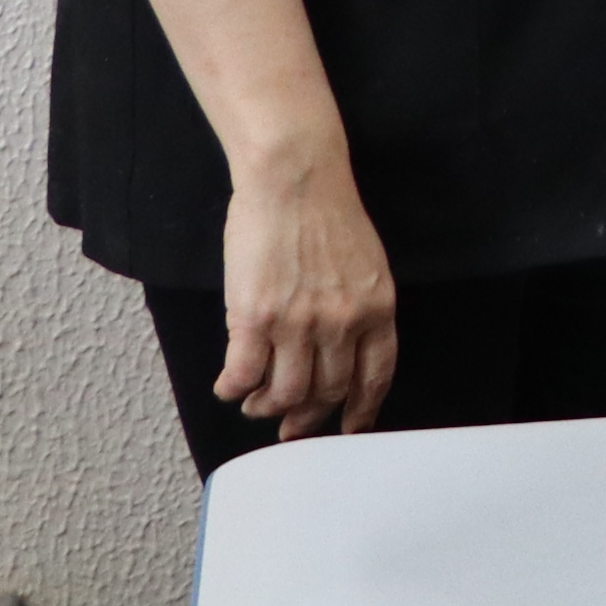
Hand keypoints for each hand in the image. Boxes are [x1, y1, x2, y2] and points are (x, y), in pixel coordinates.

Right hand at [213, 158, 398, 437]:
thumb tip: (338, 348)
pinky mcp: (255, 317)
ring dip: (266, 408)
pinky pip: (243, 374)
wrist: (295, 177)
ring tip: (255, 406)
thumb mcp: (366, 265)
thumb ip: (359, 308)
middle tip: (290, 427)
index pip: (375, 377)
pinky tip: (228, 388)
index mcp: (377, 309)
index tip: (349, 428)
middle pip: (327, 392)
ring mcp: (299, 323)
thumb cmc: (327, 212)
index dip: (360, 410)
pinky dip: (233, 389)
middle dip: (307, 418)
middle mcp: (342, 323)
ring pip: (285, 393)